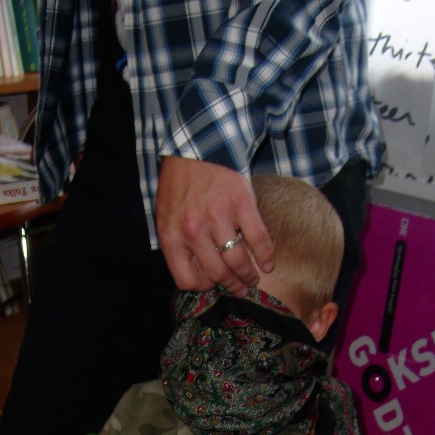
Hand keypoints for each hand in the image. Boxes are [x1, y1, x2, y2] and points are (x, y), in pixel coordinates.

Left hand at [156, 157, 273, 295]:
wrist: (196, 146)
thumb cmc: (180, 184)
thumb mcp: (166, 216)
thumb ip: (177, 244)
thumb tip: (196, 273)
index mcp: (173, 236)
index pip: (188, 280)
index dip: (203, 286)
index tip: (212, 282)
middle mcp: (194, 230)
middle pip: (217, 274)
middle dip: (231, 285)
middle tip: (240, 288)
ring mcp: (218, 217)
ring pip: (238, 261)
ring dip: (249, 276)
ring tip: (254, 278)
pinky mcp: (241, 204)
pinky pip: (258, 239)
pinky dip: (266, 255)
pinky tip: (268, 263)